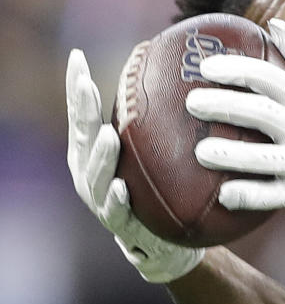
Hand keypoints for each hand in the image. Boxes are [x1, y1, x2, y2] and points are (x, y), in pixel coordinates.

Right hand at [67, 47, 204, 282]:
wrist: (169, 247)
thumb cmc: (161, 190)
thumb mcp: (161, 155)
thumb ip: (163, 124)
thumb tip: (189, 72)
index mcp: (97, 152)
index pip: (84, 114)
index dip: (77, 87)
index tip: (77, 57)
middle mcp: (92, 174)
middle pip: (82, 138)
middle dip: (81, 112)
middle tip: (86, 86)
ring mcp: (103, 202)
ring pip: (94, 177)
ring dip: (100, 157)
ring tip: (108, 136)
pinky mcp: (122, 228)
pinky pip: (117, 213)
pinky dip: (117, 201)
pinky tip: (122, 188)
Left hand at [186, 18, 284, 220]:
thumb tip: (275, 23)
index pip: (269, 78)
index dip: (238, 70)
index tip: (207, 67)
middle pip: (261, 113)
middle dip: (226, 106)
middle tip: (192, 103)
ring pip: (265, 159)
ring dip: (233, 156)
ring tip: (201, 152)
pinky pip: (272, 196)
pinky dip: (250, 196)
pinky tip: (224, 194)